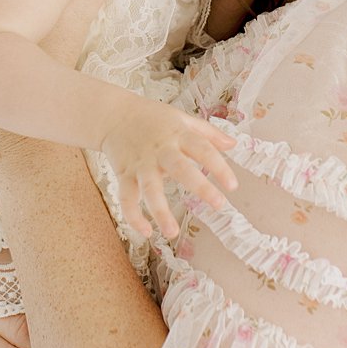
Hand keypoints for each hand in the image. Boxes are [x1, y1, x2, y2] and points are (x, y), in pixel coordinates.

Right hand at [97, 95, 239, 237]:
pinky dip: (133, 216)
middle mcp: (160, 150)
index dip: (219, 166)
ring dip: (160, 211)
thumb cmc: (152, 118)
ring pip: (150, 188)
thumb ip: (208, 132)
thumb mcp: (181, 119)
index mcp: (178, 135)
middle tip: (219, 204)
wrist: (113, 114)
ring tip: (172, 232)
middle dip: (200, 187)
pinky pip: (126, 198)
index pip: (202, 149)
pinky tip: (146, 232)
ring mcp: (141, 164)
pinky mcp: (124, 174)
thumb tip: (233, 144)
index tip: (232, 186)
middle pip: (180, 168)